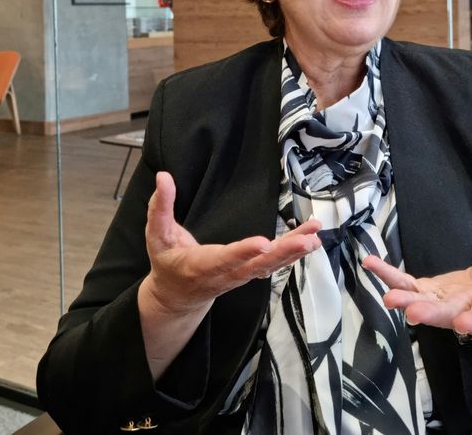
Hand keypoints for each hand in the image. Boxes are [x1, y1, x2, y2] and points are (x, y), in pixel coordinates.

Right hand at [142, 171, 322, 317]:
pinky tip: (312, 239)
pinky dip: (294, 252)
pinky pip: (275, 263)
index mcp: (201, 265)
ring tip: (314, 236)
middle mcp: (226, 274)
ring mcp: (241, 275)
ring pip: (271, 265)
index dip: (243, 252)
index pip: (224, 259)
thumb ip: (160, 207)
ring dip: (294, 251)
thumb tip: (163, 176)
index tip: (263, 243)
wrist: (177, 295)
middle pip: (257, 265)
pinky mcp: (251, 271)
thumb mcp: (156, 235)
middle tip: (306, 241)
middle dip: (283, 253)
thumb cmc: (167, 260)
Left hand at [361, 199, 471, 336]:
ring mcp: (441, 303)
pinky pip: (404, 284)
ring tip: (389, 298)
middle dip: (432, 314)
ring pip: (422, 304)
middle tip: (414, 313)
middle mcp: (464, 309)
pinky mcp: (423, 293)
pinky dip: (388, 275)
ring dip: (406, 299)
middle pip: (448, 315)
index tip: (465, 326)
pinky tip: (370, 263)